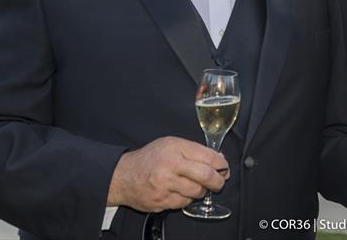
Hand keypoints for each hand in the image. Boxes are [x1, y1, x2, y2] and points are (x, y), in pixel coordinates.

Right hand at [107, 136, 228, 211]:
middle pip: (206, 176)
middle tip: (220, 181)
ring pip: (197, 192)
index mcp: (175, 148)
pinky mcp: (162, 201)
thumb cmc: (149, 158)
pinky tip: (182, 191)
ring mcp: (165, 186)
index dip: (221, 163)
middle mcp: (170, 166)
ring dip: (202, 190)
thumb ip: (194, 150)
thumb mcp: (171, 144)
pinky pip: (185, 203)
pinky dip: (188, 198)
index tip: (224, 166)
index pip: (208, 157)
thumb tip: (218, 159)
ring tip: (198, 185)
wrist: (123, 176)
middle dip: (218, 180)